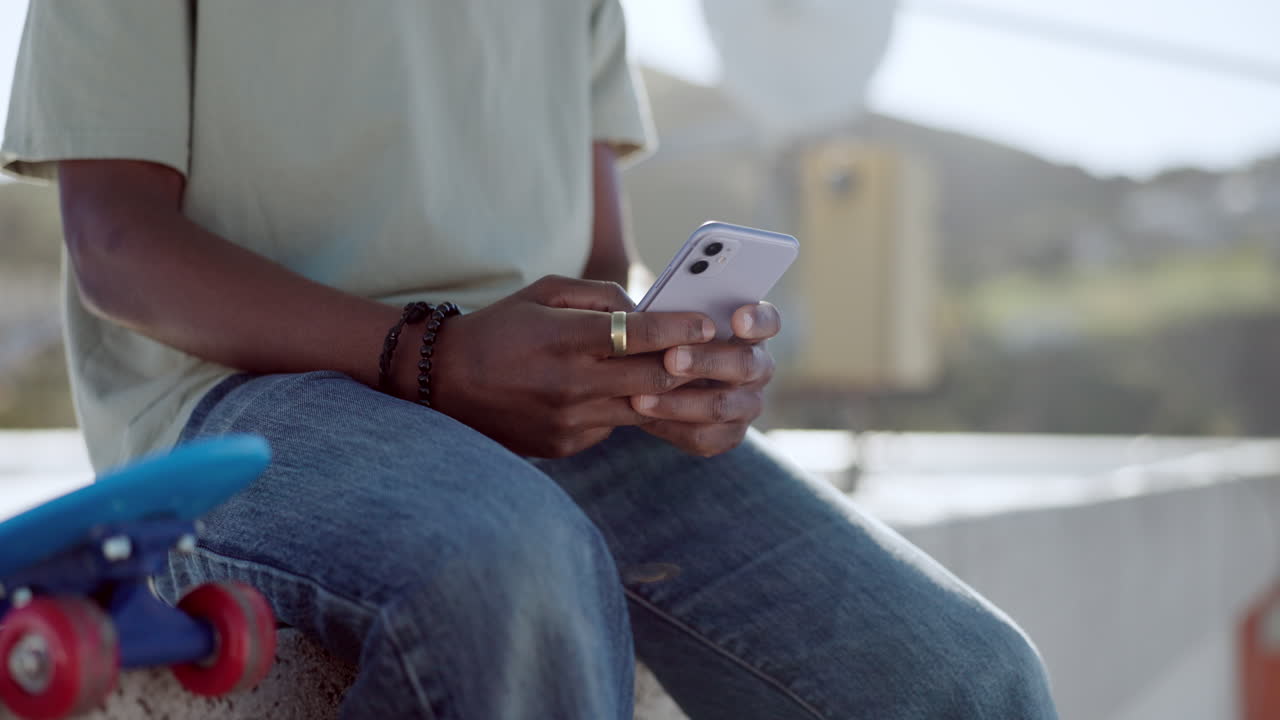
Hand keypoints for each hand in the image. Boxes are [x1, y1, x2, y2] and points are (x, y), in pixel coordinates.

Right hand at [396, 275, 714, 457]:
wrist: (445, 382)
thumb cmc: (502, 327)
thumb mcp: (545, 292)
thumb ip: (601, 296)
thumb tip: (648, 312)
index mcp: (564, 338)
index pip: (638, 334)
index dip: (680, 329)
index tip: (707, 324)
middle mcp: (569, 383)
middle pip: (654, 380)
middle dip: (689, 366)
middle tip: (714, 355)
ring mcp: (568, 420)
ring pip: (642, 410)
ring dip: (668, 395)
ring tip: (687, 377)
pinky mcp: (565, 445)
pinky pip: (612, 426)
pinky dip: (626, 410)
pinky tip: (629, 397)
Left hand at [628, 302, 779, 456]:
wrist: (662, 381)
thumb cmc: (670, 339)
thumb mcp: (672, 323)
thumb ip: (673, 316)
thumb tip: (649, 313)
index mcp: (751, 332)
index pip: (768, 322)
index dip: (757, 321)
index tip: (737, 319)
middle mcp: (758, 368)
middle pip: (745, 365)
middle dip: (706, 361)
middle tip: (670, 358)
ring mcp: (748, 405)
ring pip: (721, 406)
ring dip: (679, 402)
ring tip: (640, 398)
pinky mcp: (729, 435)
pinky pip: (704, 436)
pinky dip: (670, 427)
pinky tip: (642, 417)